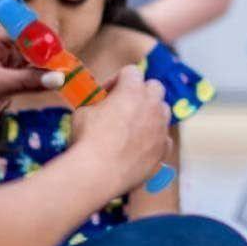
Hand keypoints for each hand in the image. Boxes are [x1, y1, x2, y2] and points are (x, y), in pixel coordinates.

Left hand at [0, 27, 62, 136]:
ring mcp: (3, 66)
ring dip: (49, 68)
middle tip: (70, 65)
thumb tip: (59, 78)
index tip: (59, 50)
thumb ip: (28, 81)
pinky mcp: (8, 82)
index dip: (41, 39)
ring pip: (33, 62)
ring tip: (69, 75)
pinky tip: (57, 84)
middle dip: (49, 54)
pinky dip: (43, 81)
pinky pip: (30, 77)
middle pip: (30, 45)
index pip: (21, 31)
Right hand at [71, 65, 171, 193]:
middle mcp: (152, 105)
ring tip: (133, 127)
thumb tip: (98, 108)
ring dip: (151, 114)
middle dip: (141, 92)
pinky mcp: (163, 149)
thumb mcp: (82, 112)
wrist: (98, 174)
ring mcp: (161, 128)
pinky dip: (154, 140)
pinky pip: (164, 138)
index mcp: (132, 90)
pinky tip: (138, 149)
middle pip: (155, 87)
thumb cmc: (87, 139)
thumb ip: (96, 104)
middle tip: (124, 106)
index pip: (131, 72)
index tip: (106, 94)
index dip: (117, 80)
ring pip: (164, 111)